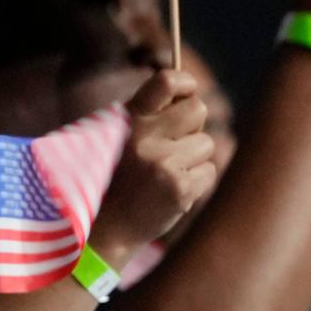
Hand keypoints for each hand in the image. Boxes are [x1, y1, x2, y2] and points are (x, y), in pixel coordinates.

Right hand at [90, 67, 217, 256]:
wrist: (102, 228)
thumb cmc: (110, 177)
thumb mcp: (113, 135)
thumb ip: (145, 113)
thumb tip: (189, 90)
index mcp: (127, 118)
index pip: (167, 82)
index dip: (186, 83)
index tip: (187, 92)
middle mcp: (144, 137)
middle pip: (198, 109)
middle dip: (192, 125)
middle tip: (174, 143)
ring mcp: (163, 163)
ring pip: (206, 144)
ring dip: (193, 158)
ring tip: (164, 173)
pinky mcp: (179, 189)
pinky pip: (208, 172)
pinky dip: (195, 182)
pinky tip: (169, 191)